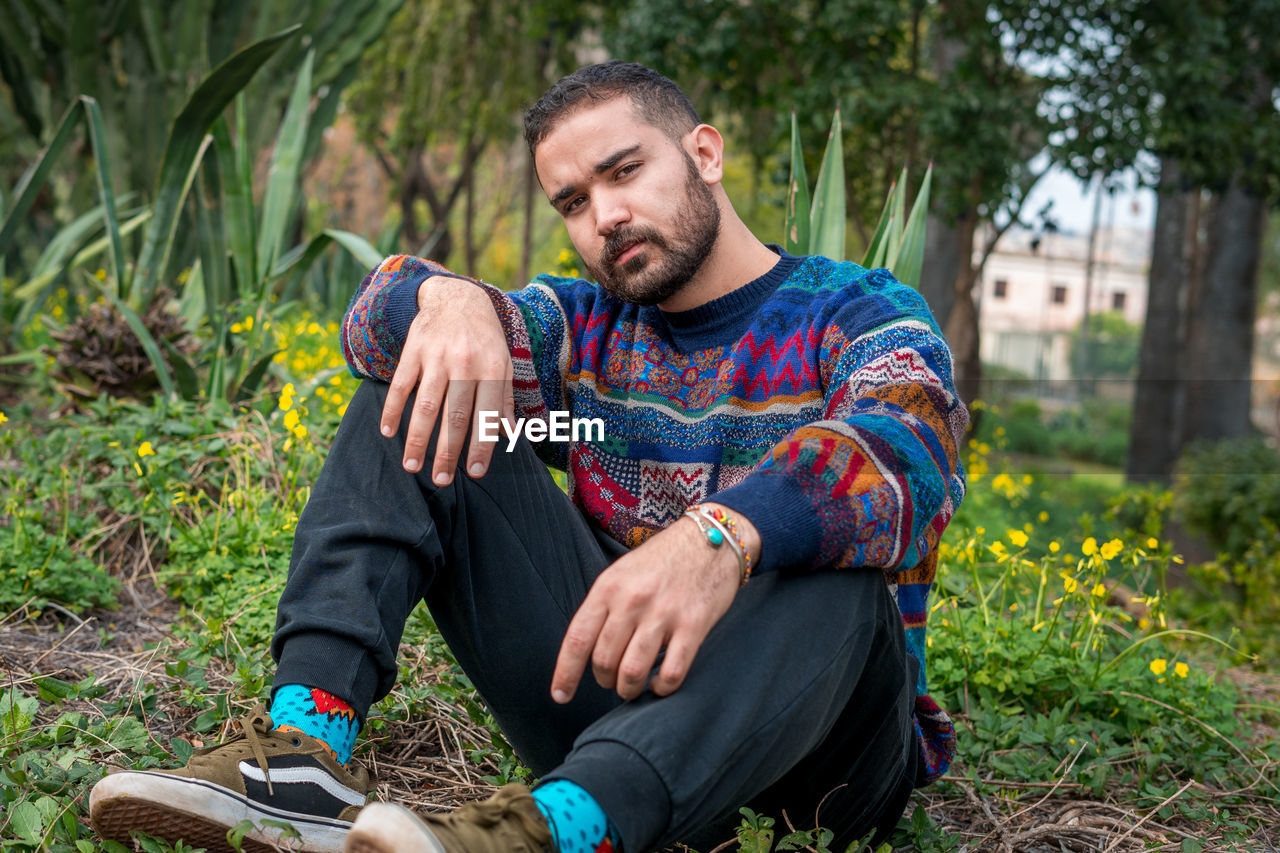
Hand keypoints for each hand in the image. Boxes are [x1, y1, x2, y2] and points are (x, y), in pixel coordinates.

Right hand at [380, 275, 514, 482]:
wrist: (457, 297)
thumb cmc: (485, 339)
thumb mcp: (504, 363)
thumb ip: (505, 398)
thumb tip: (509, 433)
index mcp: (492, 370)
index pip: (487, 416)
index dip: (481, 447)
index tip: (475, 473)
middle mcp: (465, 364)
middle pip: (455, 416)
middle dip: (447, 452)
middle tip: (440, 480)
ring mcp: (437, 357)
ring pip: (426, 405)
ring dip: (417, 439)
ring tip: (412, 466)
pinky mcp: (413, 350)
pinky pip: (400, 385)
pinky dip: (392, 410)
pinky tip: (388, 432)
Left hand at [551, 505, 757, 702]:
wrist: (711, 539)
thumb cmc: (662, 560)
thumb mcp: (622, 573)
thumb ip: (604, 607)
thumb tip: (587, 650)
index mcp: (608, 587)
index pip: (578, 639)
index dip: (565, 674)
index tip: (560, 696)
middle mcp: (632, 601)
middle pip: (604, 661)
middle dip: (604, 680)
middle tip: (612, 680)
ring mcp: (663, 613)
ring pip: (632, 672)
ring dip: (628, 689)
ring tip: (632, 687)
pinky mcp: (693, 625)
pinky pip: (671, 673)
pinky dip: (662, 688)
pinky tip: (660, 683)